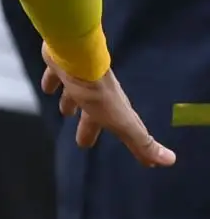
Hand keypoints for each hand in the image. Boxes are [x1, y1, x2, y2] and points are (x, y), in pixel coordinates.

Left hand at [41, 45, 175, 166]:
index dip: (130, 141)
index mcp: (113, 107)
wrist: (78, 57)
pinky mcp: (62, 66)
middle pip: (95, 113)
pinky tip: (47, 88)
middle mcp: (98, 92)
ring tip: (65, 113)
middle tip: (82, 143)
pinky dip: (53, 81)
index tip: (131, 153)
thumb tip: (170, 161)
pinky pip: (57, 75)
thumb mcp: (121, 122)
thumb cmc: (97, 93)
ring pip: (76, 94)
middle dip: (90, 127)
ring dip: (72, 103)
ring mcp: (79, 78)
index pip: (124, 128)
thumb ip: (141, 141)